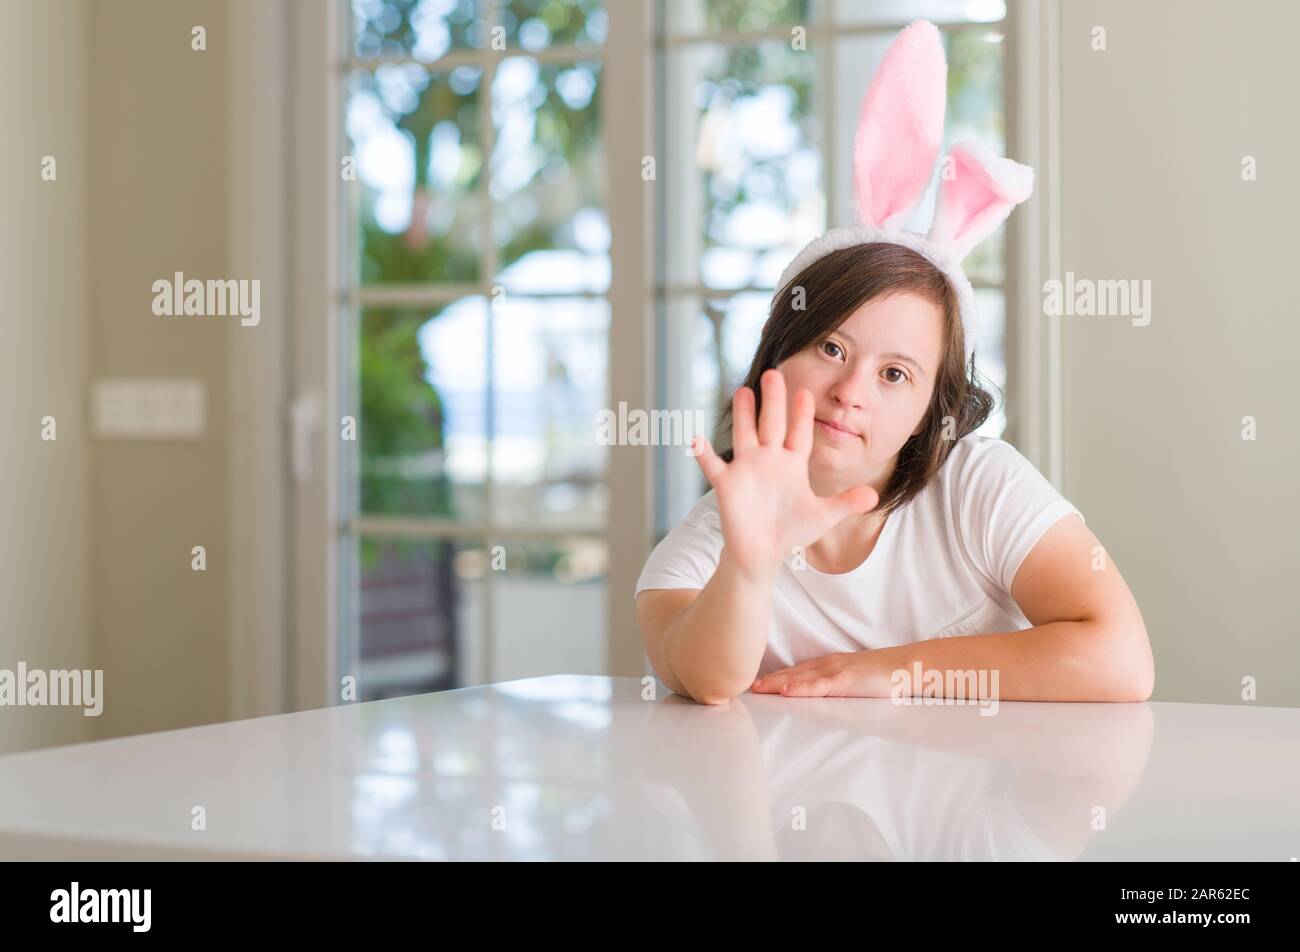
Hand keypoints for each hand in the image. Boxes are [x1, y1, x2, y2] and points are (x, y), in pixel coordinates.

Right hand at [692, 369, 879, 575]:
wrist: (762, 553)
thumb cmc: (791, 531)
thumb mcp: (824, 516)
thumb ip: (846, 503)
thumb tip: (874, 496)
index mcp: (792, 464)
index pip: (799, 433)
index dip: (801, 414)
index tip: (805, 392)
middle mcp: (769, 460)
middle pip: (772, 424)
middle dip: (773, 400)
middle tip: (774, 374)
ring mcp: (747, 469)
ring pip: (744, 434)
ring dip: (743, 414)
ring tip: (742, 391)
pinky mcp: (727, 484)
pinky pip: (713, 466)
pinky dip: (703, 454)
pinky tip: (696, 439)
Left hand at [750, 651, 889, 697]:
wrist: (906, 666)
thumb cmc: (884, 676)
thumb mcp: (854, 679)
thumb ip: (837, 686)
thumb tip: (823, 698)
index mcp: (830, 665)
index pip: (797, 671)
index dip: (776, 677)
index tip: (757, 683)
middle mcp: (828, 665)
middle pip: (792, 673)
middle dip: (769, 680)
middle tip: (747, 687)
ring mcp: (836, 671)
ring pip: (800, 677)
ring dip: (777, 683)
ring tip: (758, 689)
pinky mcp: (846, 681)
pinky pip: (819, 686)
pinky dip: (801, 688)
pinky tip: (786, 691)